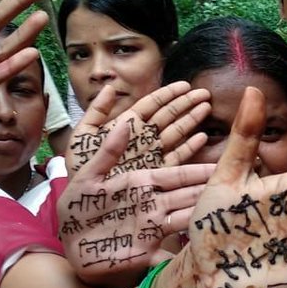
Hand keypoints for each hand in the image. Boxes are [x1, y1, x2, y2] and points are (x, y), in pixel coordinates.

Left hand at [59, 117, 213, 286]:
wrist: (68, 244)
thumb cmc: (75, 208)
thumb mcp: (87, 177)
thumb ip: (107, 153)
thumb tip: (126, 122)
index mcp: (140, 183)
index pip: (177, 174)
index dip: (198, 170)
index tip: (221, 166)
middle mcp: (152, 204)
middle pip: (188, 196)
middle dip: (210, 191)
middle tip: (238, 188)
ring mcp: (152, 228)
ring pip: (185, 219)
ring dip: (203, 217)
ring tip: (227, 214)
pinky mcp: (147, 250)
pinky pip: (171, 251)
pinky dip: (186, 252)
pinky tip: (203, 250)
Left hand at [66, 82, 210, 175]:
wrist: (84, 202)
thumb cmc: (80, 170)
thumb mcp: (82, 138)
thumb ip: (96, 112)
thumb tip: (111, 87)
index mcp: (125, 127)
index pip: (150, 105)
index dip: (168, 94)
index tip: (185, 85)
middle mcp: (142, 139)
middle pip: (167, 116)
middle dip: (185, 104)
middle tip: (204, 93)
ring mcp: (151, 155)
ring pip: (175, 133)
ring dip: (191, 120)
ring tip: (206, 108)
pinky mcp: (157, 173)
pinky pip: (176, 158)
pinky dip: (190, 148)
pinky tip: (202, 137)